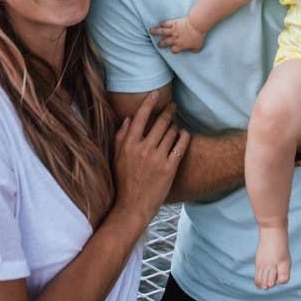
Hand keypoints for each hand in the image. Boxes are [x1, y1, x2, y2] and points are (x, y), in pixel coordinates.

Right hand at [112, 93, 188, 224]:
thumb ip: (120, 138)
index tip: (156, 94)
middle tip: (173, 107)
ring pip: (171, 132)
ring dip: (175, 126)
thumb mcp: (116, 159)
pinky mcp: (169, 168)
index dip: (149, 103)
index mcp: (128, 145)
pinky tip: (184, 135)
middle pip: (160, 122)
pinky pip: (180, 146)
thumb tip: (127, 119)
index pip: (140, 117)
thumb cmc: (123, 182)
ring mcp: (157, 158)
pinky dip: (184, 137)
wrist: (132, 207)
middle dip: (168, 111)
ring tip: (176, 125)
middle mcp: (143, 149)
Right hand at [150, 17, 205, 53]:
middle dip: (161, 44)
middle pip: (165, 42)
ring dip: (156, 32)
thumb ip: (194, 50)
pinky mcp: (174, 23)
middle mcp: (175, 39)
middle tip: (158, 45)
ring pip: (162, 32)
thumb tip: (193, 51)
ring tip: (150, 31)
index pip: (174, 50)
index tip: (173, 49)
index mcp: (180, 45)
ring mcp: (173, 31)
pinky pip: (166, 24)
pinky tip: (160, 24)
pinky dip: (163, 24)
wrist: (196, 25)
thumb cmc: (198, 36)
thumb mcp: (198, 47)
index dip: (173, 50)